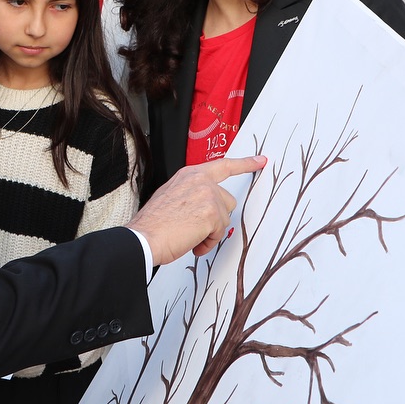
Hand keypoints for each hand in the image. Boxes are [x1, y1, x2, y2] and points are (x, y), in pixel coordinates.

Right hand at [127, 155, 264, 264]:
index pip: (223, 165)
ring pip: (225, 218)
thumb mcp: (171, 196)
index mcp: (190, 174)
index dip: (244, 164)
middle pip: (227, 201)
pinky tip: (193, 242)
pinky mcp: (213, 213)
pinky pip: (220, 233)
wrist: (144, 237)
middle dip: (216, 217)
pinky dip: (208, 242)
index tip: (260, 161)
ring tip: (190, 235)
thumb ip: (192, 194)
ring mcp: (208, 196)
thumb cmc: (153, 223)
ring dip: (211, 231)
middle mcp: (200, 181)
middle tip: (196, 227)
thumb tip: (203, 207)